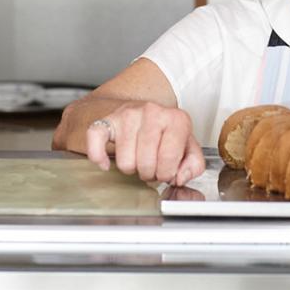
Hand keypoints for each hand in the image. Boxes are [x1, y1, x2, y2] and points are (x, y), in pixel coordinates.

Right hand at [83, 101, 205, 186]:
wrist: (145, 112)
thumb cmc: (168, 134)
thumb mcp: (190, 147)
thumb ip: (194, 166)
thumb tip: (179, 177)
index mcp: (177, 119)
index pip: (168, 161)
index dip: (167, 173)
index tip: (166, 170)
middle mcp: (152, 112)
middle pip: (145, 164)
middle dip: (149, 172)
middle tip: (151, 165)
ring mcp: (128, 115)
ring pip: (125, 163)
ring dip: (131, 168)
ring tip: (137, 158)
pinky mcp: (107, 120)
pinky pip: (95, 142)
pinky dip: (99, 157)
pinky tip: (106, 163)